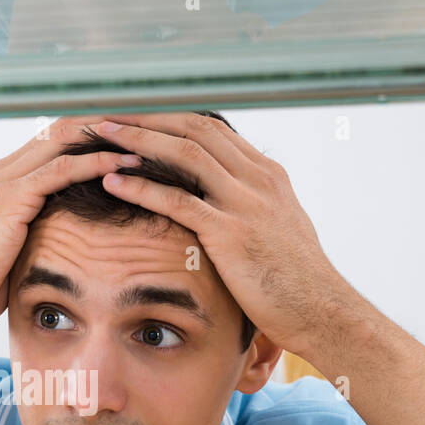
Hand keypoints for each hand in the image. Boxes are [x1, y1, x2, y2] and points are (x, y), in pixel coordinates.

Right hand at [0, 115, 139, 329]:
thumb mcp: (16, 248)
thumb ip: (40, 231)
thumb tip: (72, 242)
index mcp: (8, 177)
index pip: (58, 138)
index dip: (96, 133)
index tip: (134, 137)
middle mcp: (7, 169)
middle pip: (66, 127)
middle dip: (109, 124)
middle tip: (149, 127)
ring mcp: (8, 180)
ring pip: (66, 139)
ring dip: (109, 137)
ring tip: (147, 139)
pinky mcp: (12, 198)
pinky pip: (61, 169)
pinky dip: (96, 162)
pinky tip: (125, 164)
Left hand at [88, 112, 358, 357]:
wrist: (322, 311)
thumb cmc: (296, 280)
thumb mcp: (279, 229)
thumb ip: (255, 207)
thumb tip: (229, 201)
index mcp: (267, 175)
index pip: (212, 129)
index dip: (170, 117)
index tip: (135, 114)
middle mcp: (258, 179)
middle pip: (195, 129)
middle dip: (148, 117)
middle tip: (108, 113)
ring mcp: (246, 203)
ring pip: (185, 154)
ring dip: (139, 140)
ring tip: (101, 134)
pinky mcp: (232, 233)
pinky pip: (179, 201)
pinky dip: (141, 187)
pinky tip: (112, 182)